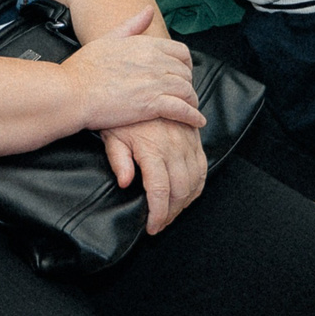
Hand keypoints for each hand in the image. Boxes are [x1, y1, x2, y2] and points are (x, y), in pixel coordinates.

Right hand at [60, 7, 203, 133]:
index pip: (180, 52)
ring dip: (192, 101)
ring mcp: (154, 82)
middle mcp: (154, 61)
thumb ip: (132, 26)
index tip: (183, 73)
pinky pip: (182, 109)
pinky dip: (192, 116)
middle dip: (188, 83)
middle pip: (185, 72)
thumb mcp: (107, 39)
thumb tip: (148, 11)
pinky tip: (196, 121)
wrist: (72, 92)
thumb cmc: (83, 68)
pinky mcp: (151, 104)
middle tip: (184, 93)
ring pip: (187, 90)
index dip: (185, 64)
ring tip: (191, 108)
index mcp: (145, 45)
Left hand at [100, 118, 207, 232]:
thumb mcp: (112, 136)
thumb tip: (125, 183)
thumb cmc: (123, 115)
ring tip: (172, 212)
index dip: (158, 214)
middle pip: (180, 191)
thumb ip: (118, 160)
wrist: (141, 88)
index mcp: (152, 149)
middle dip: (171, 213)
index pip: (159, 191)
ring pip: (194, 182)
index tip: (152, 227)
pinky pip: (202, 168)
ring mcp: (187, 143)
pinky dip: (197, 186)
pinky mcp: (194, 139)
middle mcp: (174, 147)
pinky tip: (187, 194)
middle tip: (160, 223)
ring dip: (185, 202)